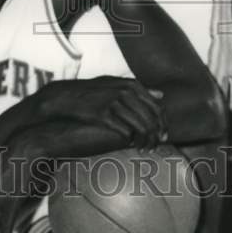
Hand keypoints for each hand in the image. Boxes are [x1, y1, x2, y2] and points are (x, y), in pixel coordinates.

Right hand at [40, 76, 167, 149]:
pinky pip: (126, 132)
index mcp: (132, 85)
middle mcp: (125, 92)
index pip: (157, 107)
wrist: (68, 97)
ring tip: (144, 148)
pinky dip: (132, 141)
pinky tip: (132, 145)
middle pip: (152, 119)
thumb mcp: (117, 84)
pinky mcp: (104, 115)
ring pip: (141, 127)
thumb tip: (162, 95)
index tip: (163, 136)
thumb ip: (140, 89)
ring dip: (146, 141)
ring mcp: (114, 103)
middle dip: (157, 135)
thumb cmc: (94, 91)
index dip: (163, 124)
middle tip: (156, 146)